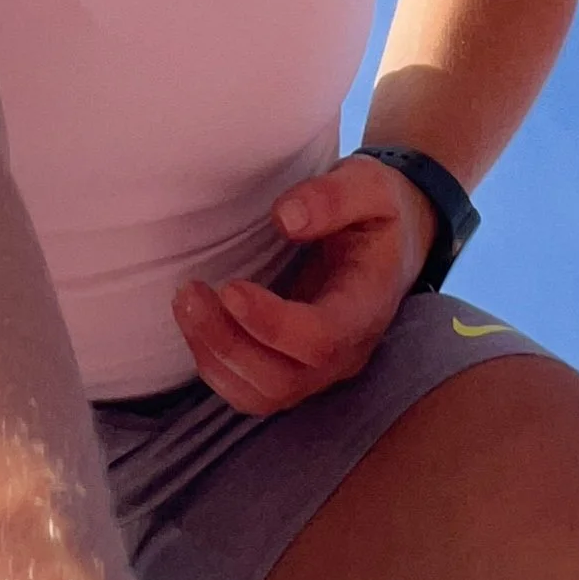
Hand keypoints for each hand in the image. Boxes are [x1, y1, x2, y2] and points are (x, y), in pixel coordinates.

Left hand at [171, 153, 436, 415]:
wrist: (392, 240)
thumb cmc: (378, 210)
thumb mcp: (370, 185)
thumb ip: (334, 197)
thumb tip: (285, 218)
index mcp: (368, 305)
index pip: (322, 340)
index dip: (272, 323)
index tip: (231, 287)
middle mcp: (347, 351)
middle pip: (283, 379)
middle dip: (227, 343)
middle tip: (189, 292)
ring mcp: (321, 368)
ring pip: (262, 394)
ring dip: (213, 356)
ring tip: (185, 302)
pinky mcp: (294, 367)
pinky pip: (250, 390)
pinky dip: (214, 364)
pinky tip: (195, 321)